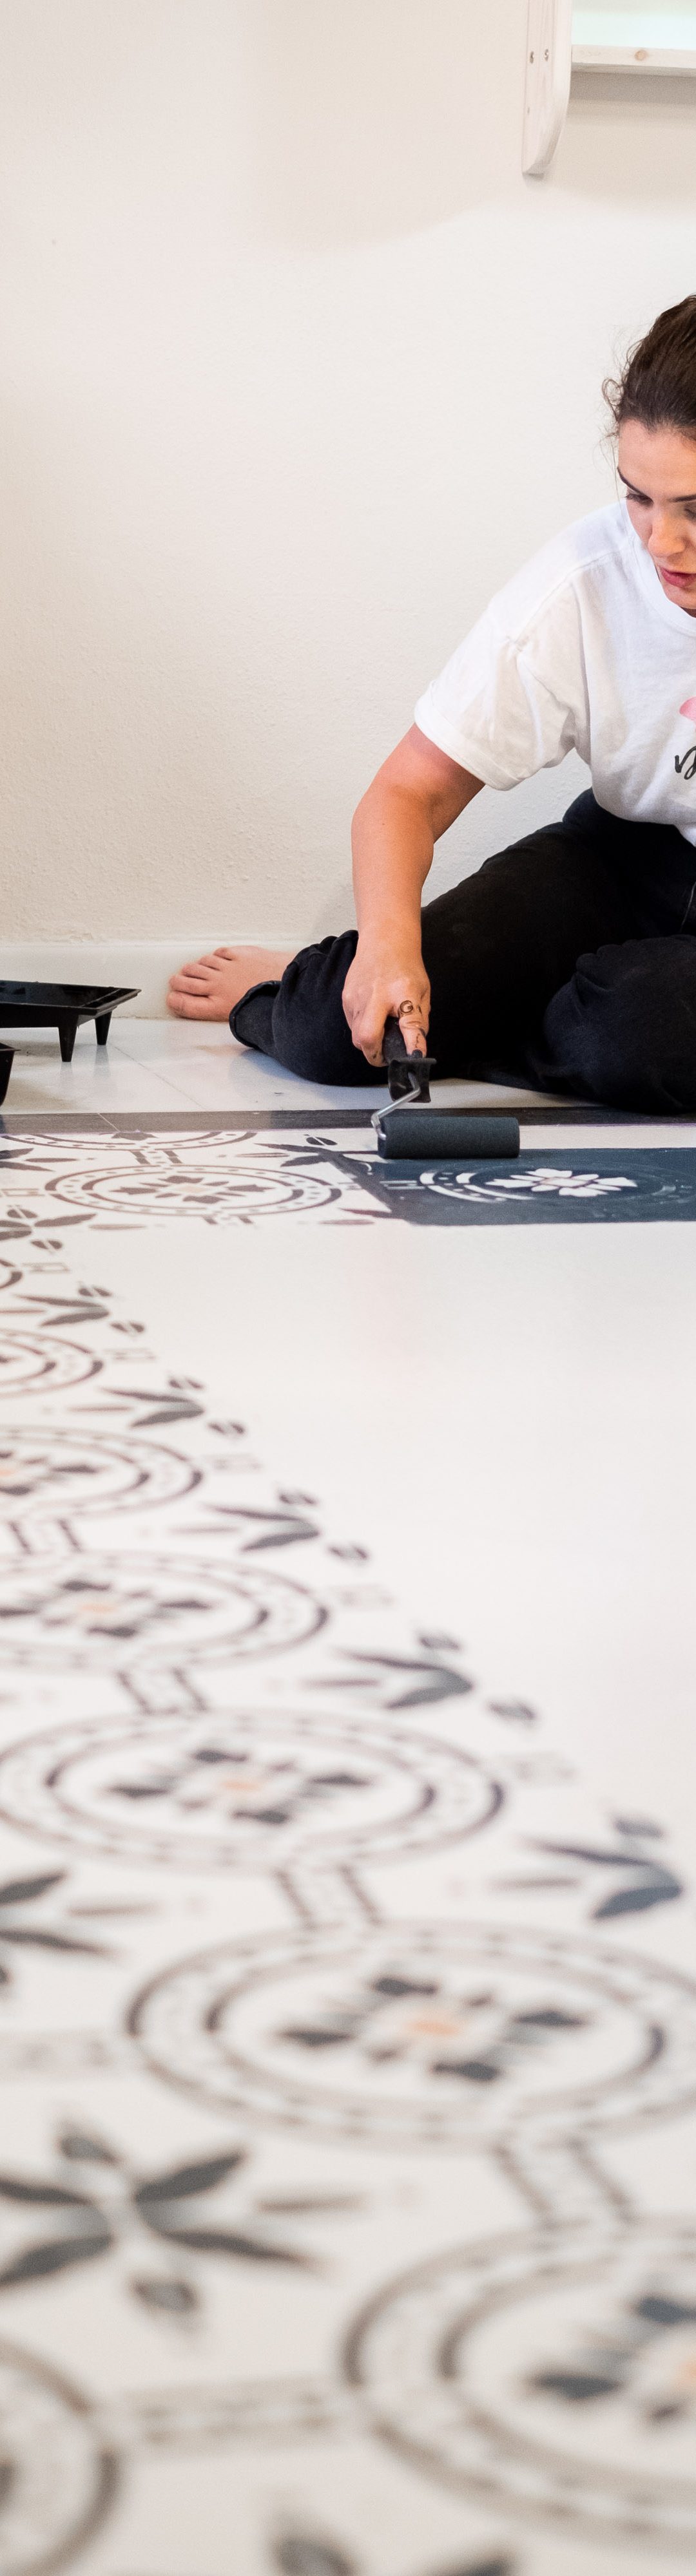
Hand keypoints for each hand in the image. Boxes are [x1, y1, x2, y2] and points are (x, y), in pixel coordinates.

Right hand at [341, 940, 429, 1066]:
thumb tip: (415, 1048)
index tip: (413, 1059)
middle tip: (384, 1056)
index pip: (409, 1024)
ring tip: (380, 1032)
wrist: (384, 941)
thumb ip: (419, 1021)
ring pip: (356, 1035)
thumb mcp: (422, 992)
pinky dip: (361, 1028)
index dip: (412, 1045)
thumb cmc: (405, 966)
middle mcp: (377, 995)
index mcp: (403, 991)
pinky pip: (352, 1024)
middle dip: (374, 1055)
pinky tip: (371, 1017)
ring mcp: (357, 996)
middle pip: (367, 1037)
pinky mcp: (346, 997)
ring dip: (368, 1042)